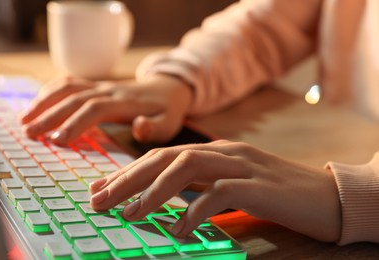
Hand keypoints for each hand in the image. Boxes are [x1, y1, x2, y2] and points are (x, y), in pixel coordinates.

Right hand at [20, 74, 191, 143]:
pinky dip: (52, 91)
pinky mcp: (97, 86)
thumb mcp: (169, 123)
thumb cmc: (168, 111)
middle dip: (51, 115)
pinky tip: (38, 104)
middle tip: (29, 133)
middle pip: (75, 98)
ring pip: (68, 88)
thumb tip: (139, 127)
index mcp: (126, 103)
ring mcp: (102, 86)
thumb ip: (155, 127)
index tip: (57, 141)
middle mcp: (110, 91)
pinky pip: (71, 83)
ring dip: (45, 101)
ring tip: (24, 120)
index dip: (75, 123)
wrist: (169, 87)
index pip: (95, 109)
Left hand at [90, 140, 340, 241]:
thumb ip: (202, 186)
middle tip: (98, 200)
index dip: (128, 171)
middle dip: (127, 178)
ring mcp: (242, 166)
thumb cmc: (277, 194)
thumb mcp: (233, 185)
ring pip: (187, 167)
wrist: (326, 196)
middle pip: (166, 158)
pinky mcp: (258, 186)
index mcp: (216, 151)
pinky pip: (219, 193)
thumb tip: (168, 202)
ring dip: (154, 190)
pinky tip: (178, 229)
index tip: (101, 188)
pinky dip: (194, 210)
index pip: (162, 156)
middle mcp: (224, 152)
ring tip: (130, 213)